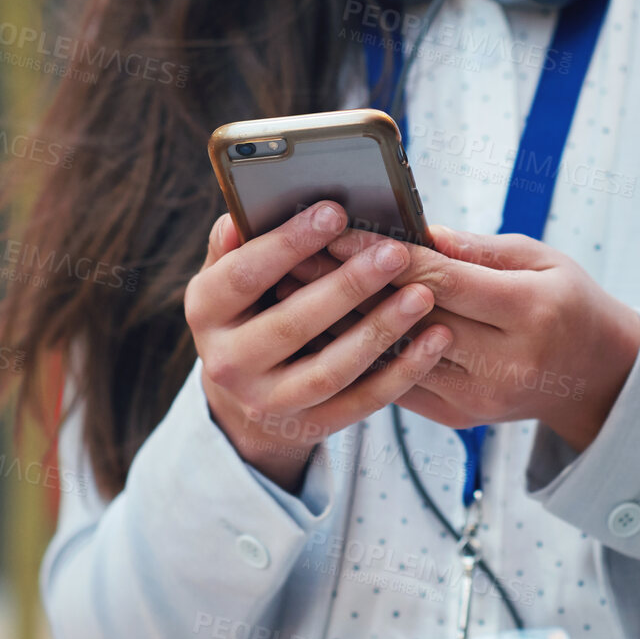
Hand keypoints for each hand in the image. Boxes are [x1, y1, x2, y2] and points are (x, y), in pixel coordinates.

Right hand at [185, 201, 453, 491]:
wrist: (243, 395)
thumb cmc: (248, 311)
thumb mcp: (228, 279)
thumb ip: (235, 246)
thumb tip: (239, 214)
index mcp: (205, 311)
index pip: (244, 275)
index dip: (289, 243)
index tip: (335, 212)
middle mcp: (228, 362)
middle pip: (292, 324)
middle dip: (348, 286)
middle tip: (396, 253)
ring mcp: (267, 402)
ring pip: (330, 369)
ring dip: (381, 330)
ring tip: (422, 295)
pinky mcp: (309, 426)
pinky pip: (362, 402)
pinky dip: (403, 371)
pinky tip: (434, 339)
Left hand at [321, 225, 639, 450]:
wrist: (596, 375)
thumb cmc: (567, 301)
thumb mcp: (539, 258)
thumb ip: (474, 248)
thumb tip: (410, 229)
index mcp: (529, 312)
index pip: (440, 280)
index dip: (383, 254)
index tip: (334, 230)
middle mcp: (504, 362)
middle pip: (409, 319)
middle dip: (347, 285)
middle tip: (293, 255)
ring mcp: (479, 398)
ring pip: (393, 357)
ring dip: (339, 323)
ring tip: (294, 290)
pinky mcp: (459, 418)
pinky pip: (397, 383)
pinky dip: (358, 354)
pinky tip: (323, 329)